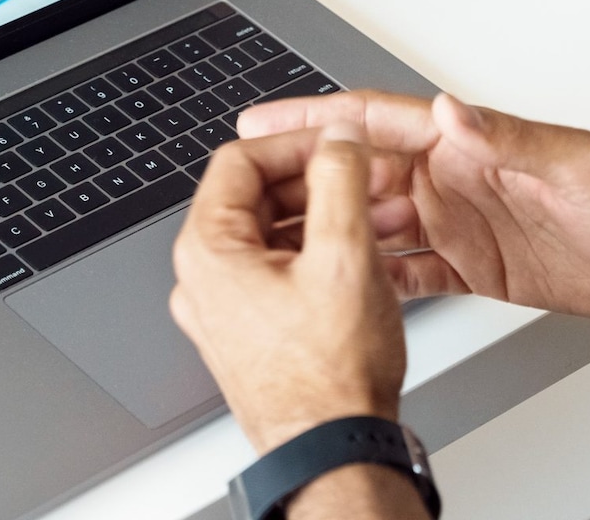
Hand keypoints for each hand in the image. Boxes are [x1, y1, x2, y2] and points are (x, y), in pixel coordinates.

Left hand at [170, 125, 406, 453]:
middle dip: (322, 181)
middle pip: (258, 196)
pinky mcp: (252, 334)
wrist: (335, 450)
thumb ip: (340, 181)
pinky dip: (322, 254)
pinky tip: (368, 256)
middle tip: (370, 177)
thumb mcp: (345, 255)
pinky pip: (281, 273)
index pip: (241, 159)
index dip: (298, 142)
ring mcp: (226, 311)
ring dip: (329, 217)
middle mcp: (205, 280)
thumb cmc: (331, 376)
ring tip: (383, 217)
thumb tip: (338, 139)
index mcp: (209, 252)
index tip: (340, 143)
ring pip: (275, 235)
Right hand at [237, 91, 589, 321]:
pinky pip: (405, 269)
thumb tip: (450, 110)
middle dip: (301, 176)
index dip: (317, 119)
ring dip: (324, 226)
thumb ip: (509, 138)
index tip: (263, 119)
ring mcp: (460, 223)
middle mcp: (456, 179)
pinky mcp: (472, 267)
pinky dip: (367, 274)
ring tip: (270, 237)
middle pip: (359, 173)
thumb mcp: (573, 165)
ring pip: (371, 221)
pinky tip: (333, 283)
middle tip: (244, 187)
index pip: (377, 124)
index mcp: (469, 146)